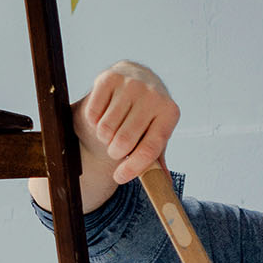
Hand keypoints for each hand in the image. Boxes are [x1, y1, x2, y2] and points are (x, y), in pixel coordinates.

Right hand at [82, 61, 178, 184]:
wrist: (135, 78)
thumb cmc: (146, 115)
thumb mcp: (156, 134)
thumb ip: (157, 160)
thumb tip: (164, 185)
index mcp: (169, 113)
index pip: (149, 149)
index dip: (133, 168)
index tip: (119, 178)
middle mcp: (153, 95)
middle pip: (124, 141)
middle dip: (115, 153)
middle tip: (116, 150)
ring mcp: (131, 84)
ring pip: (106, 129)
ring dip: (104, 138)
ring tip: (111, 132)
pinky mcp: (109, 78)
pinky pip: (93, 115)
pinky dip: (94, 123)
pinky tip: (103, 117)